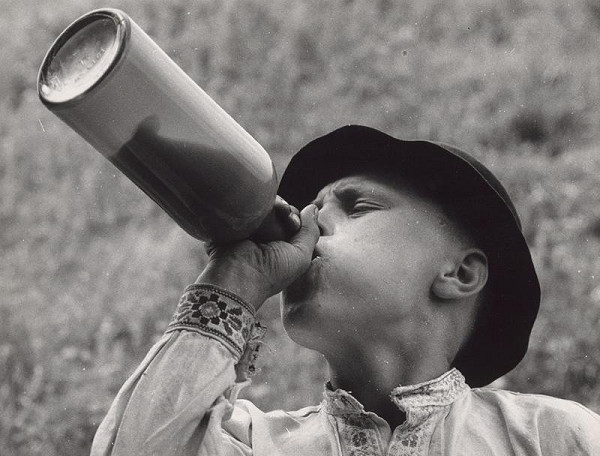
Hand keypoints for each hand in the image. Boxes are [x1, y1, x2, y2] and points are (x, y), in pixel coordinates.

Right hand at [196, 199, 318, 309]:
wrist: (238, 274)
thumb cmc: (273, 271)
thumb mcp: (301, 256)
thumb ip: (310, 232)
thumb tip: (313, 207)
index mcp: (283, 246)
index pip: (294, 221)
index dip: (296, 218)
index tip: (293, 224)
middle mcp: (268, 237)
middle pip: (281, 211)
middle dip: (285, 210)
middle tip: (283, 215)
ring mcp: (251, 229)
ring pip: (266, 206)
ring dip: (271, 205)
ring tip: (267, 213)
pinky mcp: (236, 222)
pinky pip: (248, 205)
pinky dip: (254, 204)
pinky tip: (254, 209)